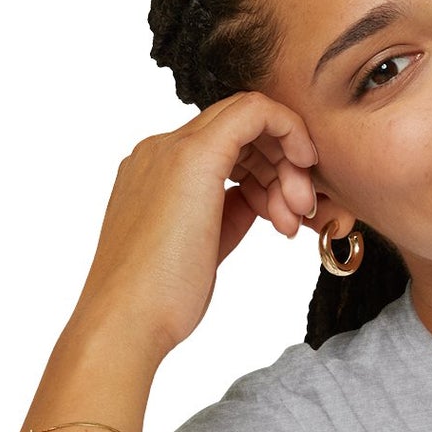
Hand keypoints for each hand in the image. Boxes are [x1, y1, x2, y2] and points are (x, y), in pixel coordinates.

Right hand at [67, 90, 318, 367]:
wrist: (128, 319)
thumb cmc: (161, 299)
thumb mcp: (205, 245)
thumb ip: (228, 212)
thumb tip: (259, 199)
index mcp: (156, 172)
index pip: (225, 147)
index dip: (266, 172)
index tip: (286, 210)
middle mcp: (160, 150)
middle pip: (239, 131)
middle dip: (282, 166)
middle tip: (299, 214)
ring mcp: (172, 149)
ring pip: (249, 120)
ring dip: (287, 165)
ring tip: (293, 220)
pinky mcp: (193, 156)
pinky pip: (255, 112)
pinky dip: (289, 131)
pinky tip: (304, 166)